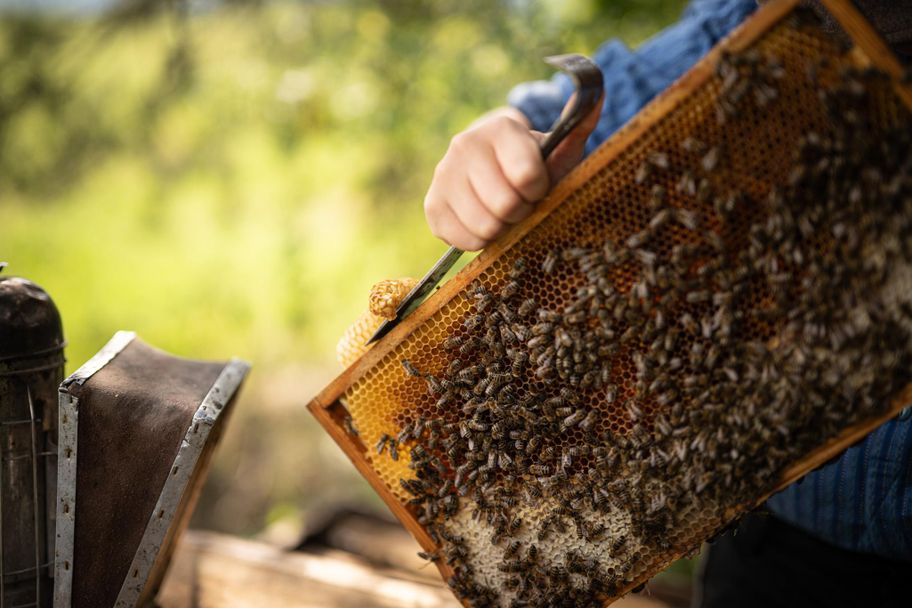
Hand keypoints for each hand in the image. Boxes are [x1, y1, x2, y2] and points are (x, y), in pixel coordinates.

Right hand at [424, 99, 601, 250]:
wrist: (492, 172)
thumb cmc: (533, 164)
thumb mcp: (559, 148)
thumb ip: (578, 125)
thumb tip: (599, 93)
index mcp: (499, 128)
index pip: (527, 176)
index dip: (539, 190)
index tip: (538, 185)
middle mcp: (464, 144)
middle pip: (506, 205)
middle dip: (521, 211)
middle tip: (520, 202)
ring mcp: (442, 174)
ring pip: (485, 226)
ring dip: (502, 228)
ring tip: (502, 212)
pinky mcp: (432, 205)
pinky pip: (464, 240)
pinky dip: (480, 240)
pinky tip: (483, 221)